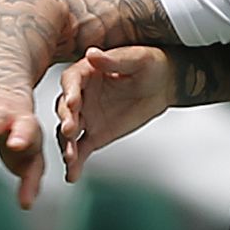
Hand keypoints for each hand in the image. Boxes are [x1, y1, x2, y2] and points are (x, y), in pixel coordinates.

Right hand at [55, 45, 174, 181]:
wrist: (164, 84)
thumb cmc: (149, 64)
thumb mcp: (136, 58)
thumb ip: (113, 61)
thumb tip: (92, 54)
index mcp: (85, 73)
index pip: (71, 82)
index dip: (70, 92)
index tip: (73, 102)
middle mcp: (79, 96)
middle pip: (65, 109)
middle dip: (66, 120)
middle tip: (70, 130)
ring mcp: (85, 117)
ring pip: (69, 133)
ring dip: (67, 145)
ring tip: (70, 158)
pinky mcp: (94, 135)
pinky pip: (82, 149)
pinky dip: (76, 163)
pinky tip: (72, 175)